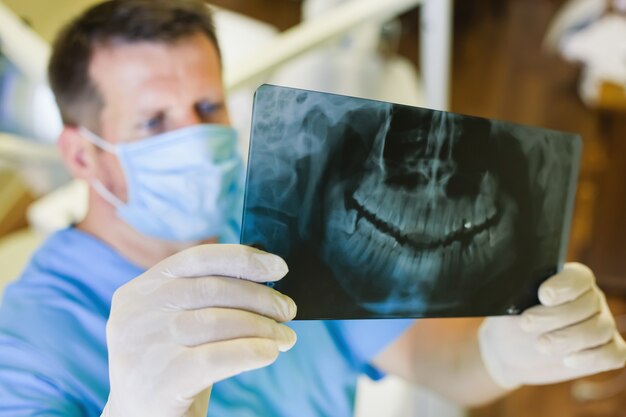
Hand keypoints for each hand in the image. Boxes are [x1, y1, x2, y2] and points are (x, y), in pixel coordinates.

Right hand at [100, 244, 296, 416]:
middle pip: (212, 289)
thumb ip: (207, 299)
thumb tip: (267, 284)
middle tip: (288, 310)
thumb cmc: (172, 368)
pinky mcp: (159, 380)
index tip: (279, 267)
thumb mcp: (179, 325)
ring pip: (219, 321)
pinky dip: (251, 351)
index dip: (243, 258)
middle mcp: (136, 313)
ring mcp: (144, 346)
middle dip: (260, 297)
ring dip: (263, 327)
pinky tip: (269, 353)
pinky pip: (218, 357)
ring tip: (285, 337)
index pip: (197, 259)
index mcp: (140, 290)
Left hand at [479, 263, 625, 388]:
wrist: (507, 350)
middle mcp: (590, 299)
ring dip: (570, 338)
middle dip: (556, 316)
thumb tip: (518, 281)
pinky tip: (568, 360)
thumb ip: (517, 291)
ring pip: (599, 330)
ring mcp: (601, 325)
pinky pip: (614, 354)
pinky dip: (593, 358)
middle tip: (527, 324)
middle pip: (588, 305)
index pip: (579, 277)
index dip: (564, 286)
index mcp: (569, 281)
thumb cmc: (507, 320)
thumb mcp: (506, 304)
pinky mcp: (606, 351)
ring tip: (541, 345)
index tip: (543, 296)